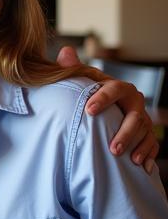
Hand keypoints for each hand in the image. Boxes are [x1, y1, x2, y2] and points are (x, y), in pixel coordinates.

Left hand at [57, 46, 158, 171]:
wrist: (101, 111)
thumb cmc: (88, 95)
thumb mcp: (80, 82)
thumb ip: (73, 69)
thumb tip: (65, 52)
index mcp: (118, 88)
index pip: (114, 89)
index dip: (103, 98)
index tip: (89, 110)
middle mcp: (134, 103)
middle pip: (135, 116)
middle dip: (125, 132)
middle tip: (112, 148)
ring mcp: (143, 120)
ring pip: (145, 132)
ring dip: (137, 146)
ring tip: (126, 158)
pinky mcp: (146, 135)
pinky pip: (152, 145)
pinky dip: (148, 155)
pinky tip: (141, 166)